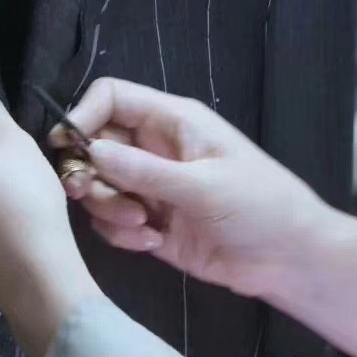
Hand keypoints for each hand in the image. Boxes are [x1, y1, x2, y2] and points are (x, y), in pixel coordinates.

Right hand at [49, 78, 356, 356]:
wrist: (289, 258)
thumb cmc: (261, 206)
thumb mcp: (203, 185)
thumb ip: (144, 170)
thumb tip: (90, 150)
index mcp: (174, 122)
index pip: (112, 98)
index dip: (83, 115)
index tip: (66, 147)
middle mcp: (156, 149)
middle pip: (95, 144)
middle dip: (89, 173)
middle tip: (92, 195)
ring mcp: (152, 187)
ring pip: (99, 186)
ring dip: (109, 208)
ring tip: (143, 226)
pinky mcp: (151, 223)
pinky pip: (113, 222)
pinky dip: (122, 234)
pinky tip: (153, 243)